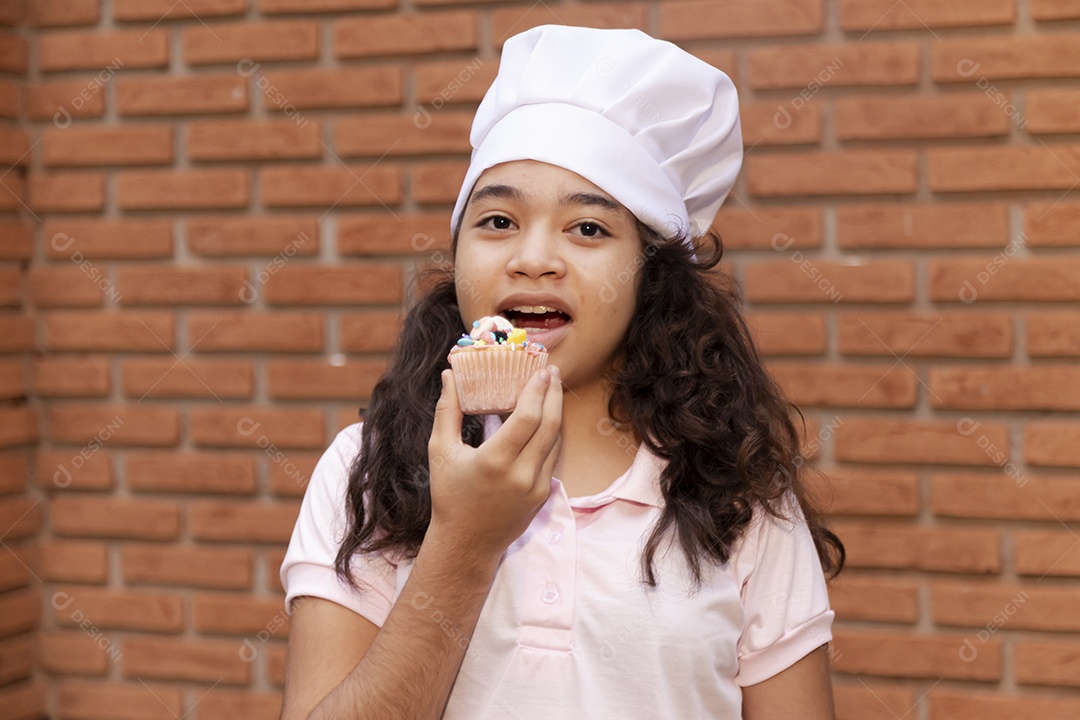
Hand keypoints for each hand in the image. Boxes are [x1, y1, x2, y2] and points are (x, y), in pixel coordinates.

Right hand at [427, 366, 562, 561]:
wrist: (467, 543)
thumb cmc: (449, 496)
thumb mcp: (440, 452)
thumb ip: (447, 411)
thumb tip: (449, 375)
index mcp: (495, 461)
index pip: (528, 418)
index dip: (537, 392)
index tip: (540, 371)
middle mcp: (521, 475)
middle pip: (549, 425)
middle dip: (553, 394)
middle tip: (552, 372)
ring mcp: (536, 487)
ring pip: (555, 441)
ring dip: (556, 412)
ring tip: (551, 390)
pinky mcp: (543, 496)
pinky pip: (552, 458)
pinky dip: (551, 435)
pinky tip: (547, 419)